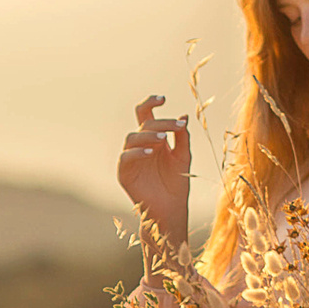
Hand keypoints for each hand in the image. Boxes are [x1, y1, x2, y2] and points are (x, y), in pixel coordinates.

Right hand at [118, 94, 192, 263]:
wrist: (171, 209)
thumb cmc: (177, 183)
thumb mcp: (184, 156)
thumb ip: (182, 137)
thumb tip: (183, 115)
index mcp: (154, 139)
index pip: (147, 115)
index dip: (151, 103)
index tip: (163, 98)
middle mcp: (140, 146)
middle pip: (143, 125)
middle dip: (159, 123)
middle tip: (176, 127)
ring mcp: (131, 158)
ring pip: (132, 138)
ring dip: (148, 136)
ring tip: (163, 140)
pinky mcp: (124, 173)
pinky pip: (126, 157)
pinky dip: (137, 152)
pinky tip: (150, 153)